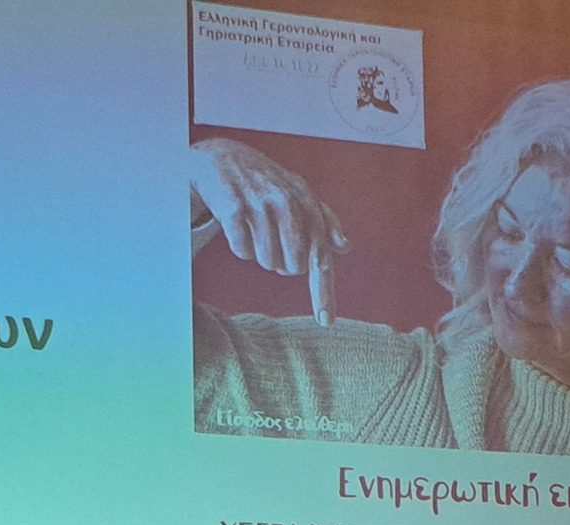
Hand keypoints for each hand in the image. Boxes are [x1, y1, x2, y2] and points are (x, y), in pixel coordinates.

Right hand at [190, 137, 347, 324]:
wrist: (223, 157)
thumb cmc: (265, 182)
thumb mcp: (299, 194)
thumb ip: (324, 220)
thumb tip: (346, 247)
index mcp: (307, 203)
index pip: (321, 256)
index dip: (323, 292)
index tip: (326, 323)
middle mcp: (287, 202)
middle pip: (293, 266)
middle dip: (282, 262)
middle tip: (272, 239)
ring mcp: (259, 204)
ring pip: (266, 261)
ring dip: (261, 254)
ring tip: (255, 229)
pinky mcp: (232, 207)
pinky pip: (242, 250)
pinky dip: (241, 246)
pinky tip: (238, 227)